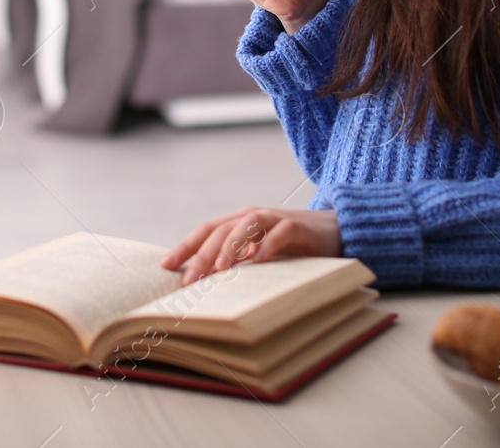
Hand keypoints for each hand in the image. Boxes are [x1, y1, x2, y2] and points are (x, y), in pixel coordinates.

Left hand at [160, 207, 341, 284]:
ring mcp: (275, 219)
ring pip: (247, 225)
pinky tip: (259, 261)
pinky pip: (280, 232)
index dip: (185, 246)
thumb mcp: (258, 254)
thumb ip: (235, 261)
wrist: (333, 230)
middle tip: (190, 280)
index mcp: (238, 223)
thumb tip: (202, 282)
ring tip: (221, 270)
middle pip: (221, 229)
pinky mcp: (297, 226)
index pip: (206, 230)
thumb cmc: (289, 246)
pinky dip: (268, 245)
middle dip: (203, 254)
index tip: (165, 266)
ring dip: (232, 246)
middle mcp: (252, 217)